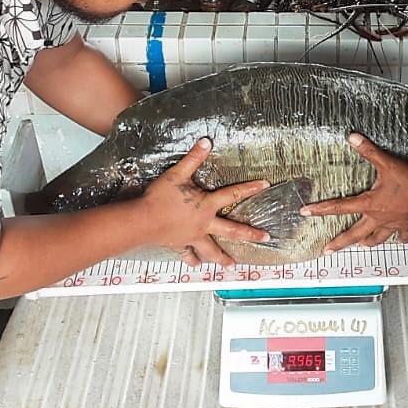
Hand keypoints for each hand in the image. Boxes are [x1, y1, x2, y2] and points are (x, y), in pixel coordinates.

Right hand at [140, 138, 269, 266]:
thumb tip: (206, 142)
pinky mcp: (180, 244)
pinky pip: (188, 254)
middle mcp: (204, 224)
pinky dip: (193, 259)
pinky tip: (197, 264)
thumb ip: (193, 158)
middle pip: (232, 230)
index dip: (250, 188)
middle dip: (250, 234)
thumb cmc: (159, 199)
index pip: (232, 194)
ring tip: (232, 265)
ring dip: (222, 258)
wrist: (142, 221)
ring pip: (212, 250)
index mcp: (206, 206)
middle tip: (264, 237)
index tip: (265, 185)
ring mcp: (193, 237)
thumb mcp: (177, 174)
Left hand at [300, 133, 407, 250]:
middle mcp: (377, 218)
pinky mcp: (405, 226)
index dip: (321, 208)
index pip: (339, 207)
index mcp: (369, 204)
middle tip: (327, 250)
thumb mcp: (388, 164)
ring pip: (375, 238)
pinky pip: (400, 236)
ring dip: (367, 242)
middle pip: (354, 233)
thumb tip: (353, 138)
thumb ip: (370, 151)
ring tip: (361, 246)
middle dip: (339, 242)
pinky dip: (398, 238)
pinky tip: (399, 240)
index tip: (305, 212)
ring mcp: (391, 225)